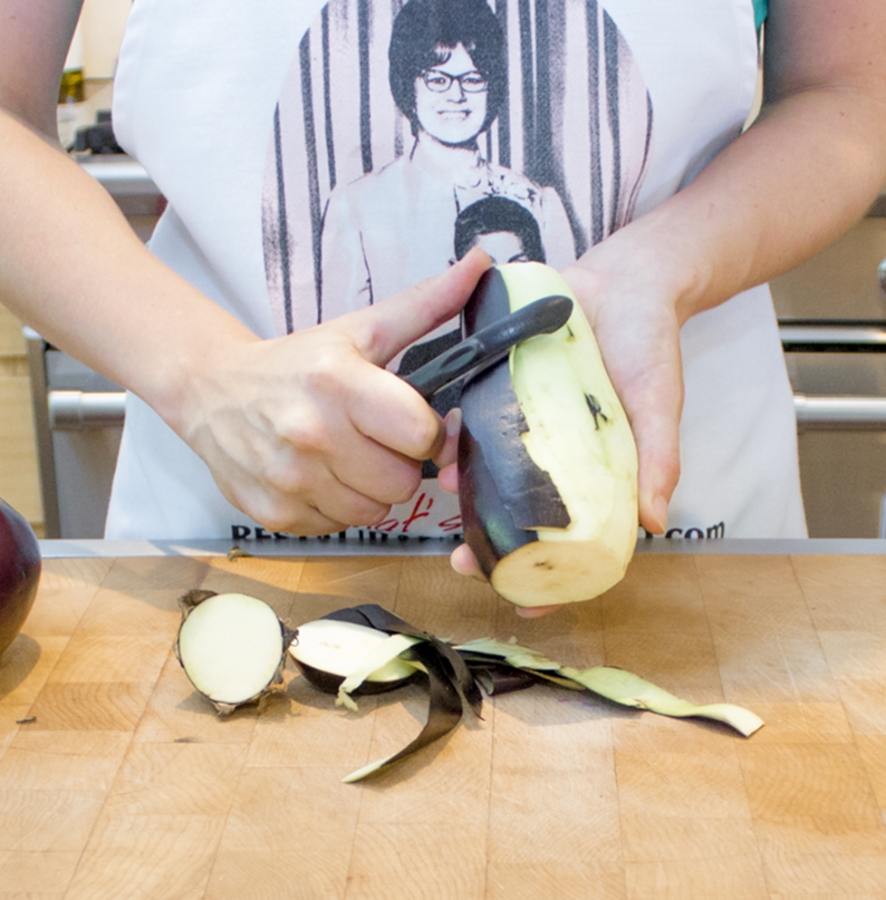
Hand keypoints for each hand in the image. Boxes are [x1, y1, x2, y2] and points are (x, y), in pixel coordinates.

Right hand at [175, 249, 491, 534]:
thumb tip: (481, 263)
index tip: (406, 422)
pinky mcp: (275, 513)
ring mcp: (290, 479)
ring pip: (374, 511)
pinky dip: (334, 507)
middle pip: (403, 482)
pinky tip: (317, 477)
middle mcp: (311, 434)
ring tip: (343, 458)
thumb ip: (424, 304)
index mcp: (338, 383)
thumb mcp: (357, 330)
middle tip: (371, 440)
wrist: (211, 392)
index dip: (425, 432)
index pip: (420, 435)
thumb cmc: (295, 363)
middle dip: (397, 463)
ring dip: (368, 490)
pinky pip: (338, 527)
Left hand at [438, 233, 688, 615]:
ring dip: (464, 491)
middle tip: (464, 559)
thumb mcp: (658, 402)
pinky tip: (442, 443)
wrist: (623, 280)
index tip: (522, 607)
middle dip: (489, 544)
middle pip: (518, 517)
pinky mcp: (500, 393)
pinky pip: (471, 424)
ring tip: (447, 488)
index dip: (551, 581)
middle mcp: (554, 459)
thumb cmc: (649, 347)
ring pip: (488, 476)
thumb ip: (657, 458)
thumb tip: (652, 521)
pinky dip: (455, 438)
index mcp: (594, 475)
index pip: (572, 542)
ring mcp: (524, 428)